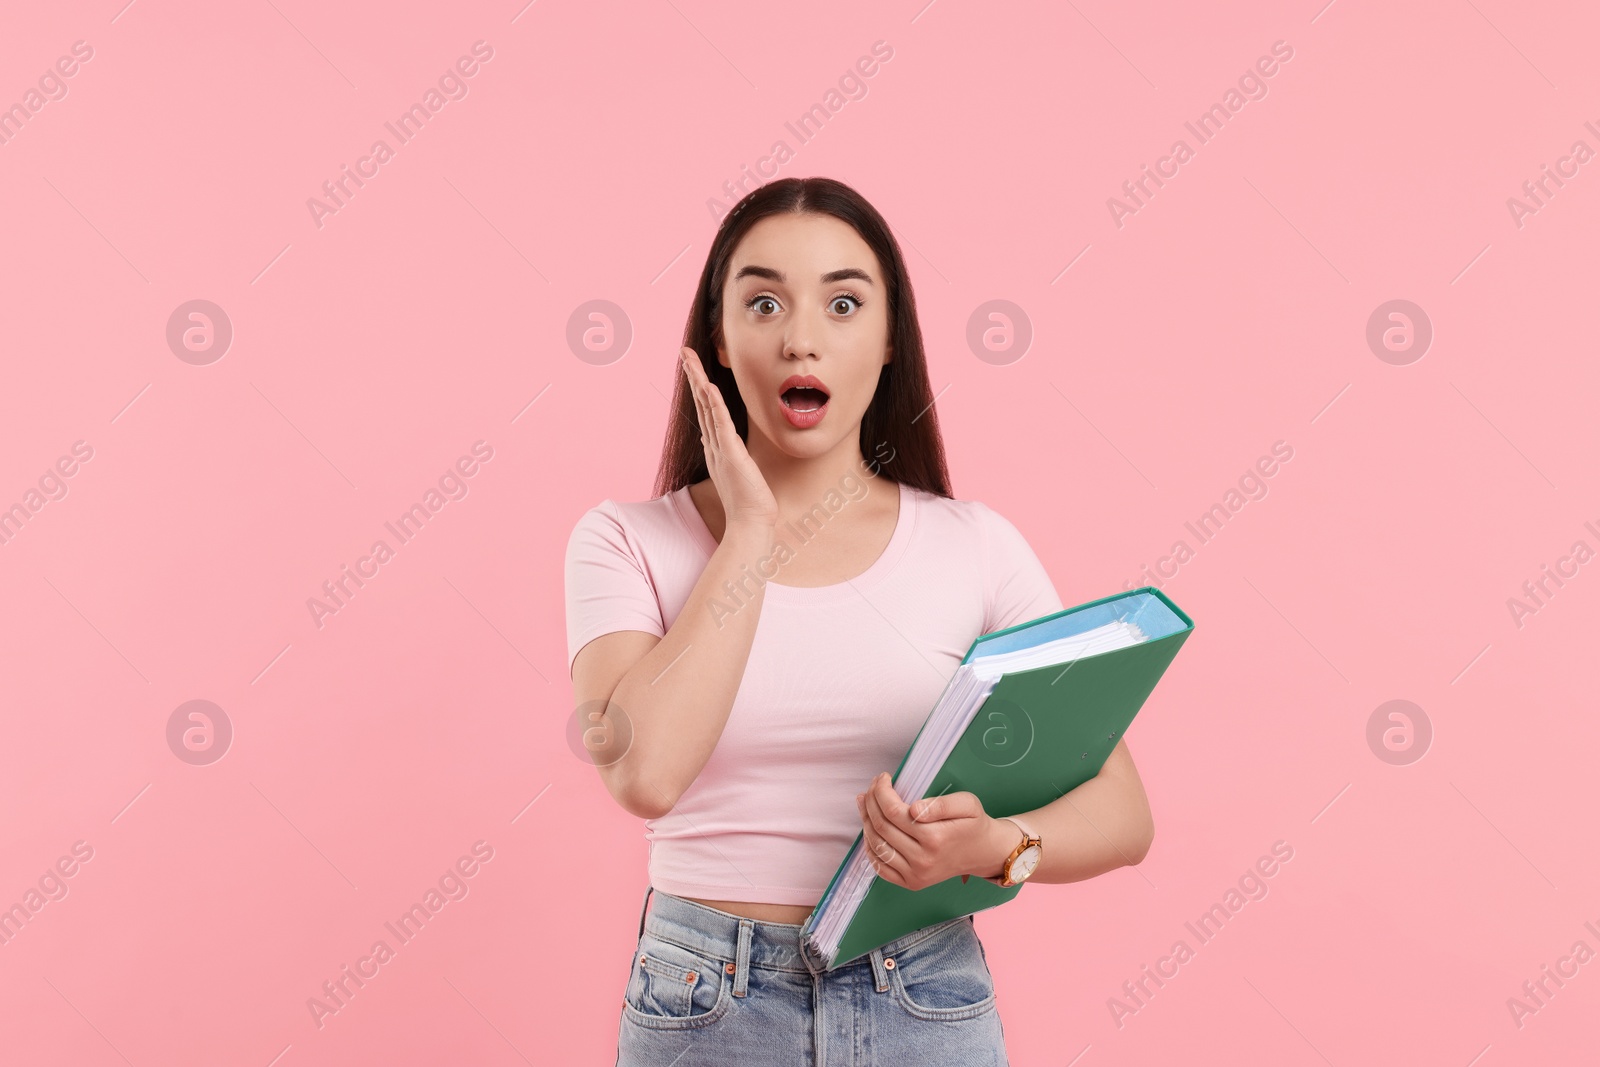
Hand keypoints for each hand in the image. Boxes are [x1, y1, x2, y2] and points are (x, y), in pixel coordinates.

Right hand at [679, 347, 777, 527]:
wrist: (750, 523)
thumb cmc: (748, 502)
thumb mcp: (737, 470)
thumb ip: (724, 454)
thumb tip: (710, 441)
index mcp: (716, 447)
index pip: (705, 410)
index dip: (699, 386)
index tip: (693, 366)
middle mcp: (714, 444)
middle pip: (700, 402)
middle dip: (693, 375)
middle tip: (684, 352)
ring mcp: (720, 448)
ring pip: (706, 408)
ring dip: (698, 381)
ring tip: (689, 359)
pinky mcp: (731, 454)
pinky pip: (721, 424)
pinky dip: (714, 405)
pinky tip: (708, 387)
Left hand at [855, 772, 1011, 891]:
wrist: (982, 852)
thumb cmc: (973, 824)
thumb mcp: (967, 804)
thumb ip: (940, 804)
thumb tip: (913, 809)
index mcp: (935, 838)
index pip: (893, 811)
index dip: (881, 792)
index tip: (883, 778)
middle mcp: (923, 860)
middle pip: (880, 827)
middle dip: (870, 802)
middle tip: (872, 787)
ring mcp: (916, 875)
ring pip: (876, 846)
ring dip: (866, 821)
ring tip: (866, 803)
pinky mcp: (911, 883)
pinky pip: (880, 867)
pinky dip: (870, 848)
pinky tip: (870, 830)